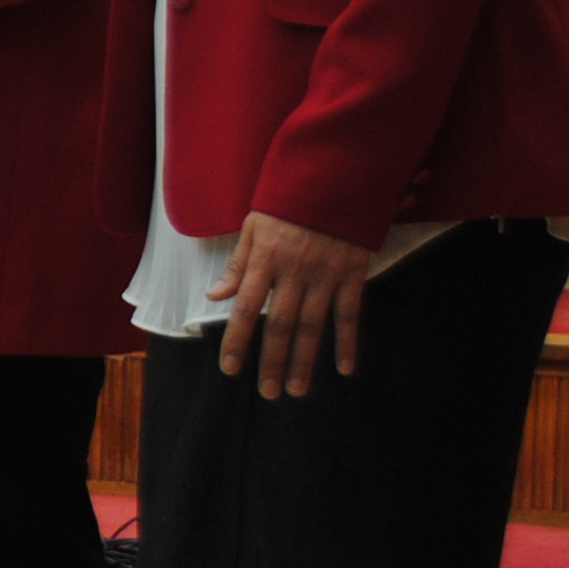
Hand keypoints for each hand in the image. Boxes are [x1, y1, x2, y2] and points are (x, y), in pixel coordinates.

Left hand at [211, 211, 375, 396]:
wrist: (335, 175)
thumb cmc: (288, 201)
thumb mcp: (254, 225)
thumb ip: (237, 264)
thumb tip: (215, 296)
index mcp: (265, 259)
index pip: (247, 308)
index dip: (237, 341)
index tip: (230, 369)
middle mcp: (294, 271)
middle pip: (280, 325)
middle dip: (272, 361)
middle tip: (267, 393)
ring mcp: (326, 274)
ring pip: (313, 325)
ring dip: (305, 360)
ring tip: (297, 389)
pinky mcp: (353, 273)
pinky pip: (351, 313)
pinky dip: (348, 342)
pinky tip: (344, 367)